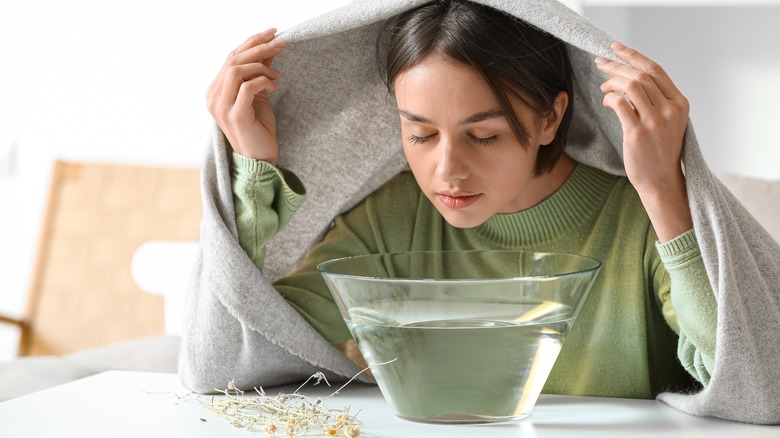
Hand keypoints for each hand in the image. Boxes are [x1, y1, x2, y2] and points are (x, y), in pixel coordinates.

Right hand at [206, 29, 284, 164]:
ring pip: (237, 70)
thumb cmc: (259, 128)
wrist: (260, 159)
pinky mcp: (235, 115)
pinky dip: (263, 82)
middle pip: (233, 60)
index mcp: (215, 91)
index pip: (230, 57)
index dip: (251, 42)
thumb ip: (259, 73)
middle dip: (259, 47)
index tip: (273, 33)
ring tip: (278, 75)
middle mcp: (213, 97)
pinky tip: (275, 87)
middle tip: (281, 43)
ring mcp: (221, 106)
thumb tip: (269, 49)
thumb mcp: (259, 95)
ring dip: (262, 66)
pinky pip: (247, 87)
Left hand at [596, 42, 692, 240]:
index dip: (633, 56)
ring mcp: (655, 121)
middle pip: (640, 75)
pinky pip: (619, 104)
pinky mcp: (638, 133)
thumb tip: (630, 78)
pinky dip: (609, 98)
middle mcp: (670, 109)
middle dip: (617, 66)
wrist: (661, 180)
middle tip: (600, 64)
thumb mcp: (668, 121)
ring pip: (630, 86)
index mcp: (680, 102)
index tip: (616, 48)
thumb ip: (657, 100)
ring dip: (612, 82)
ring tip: (603, 87)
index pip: (655, 69)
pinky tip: (606, 101)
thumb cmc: (660, 150)